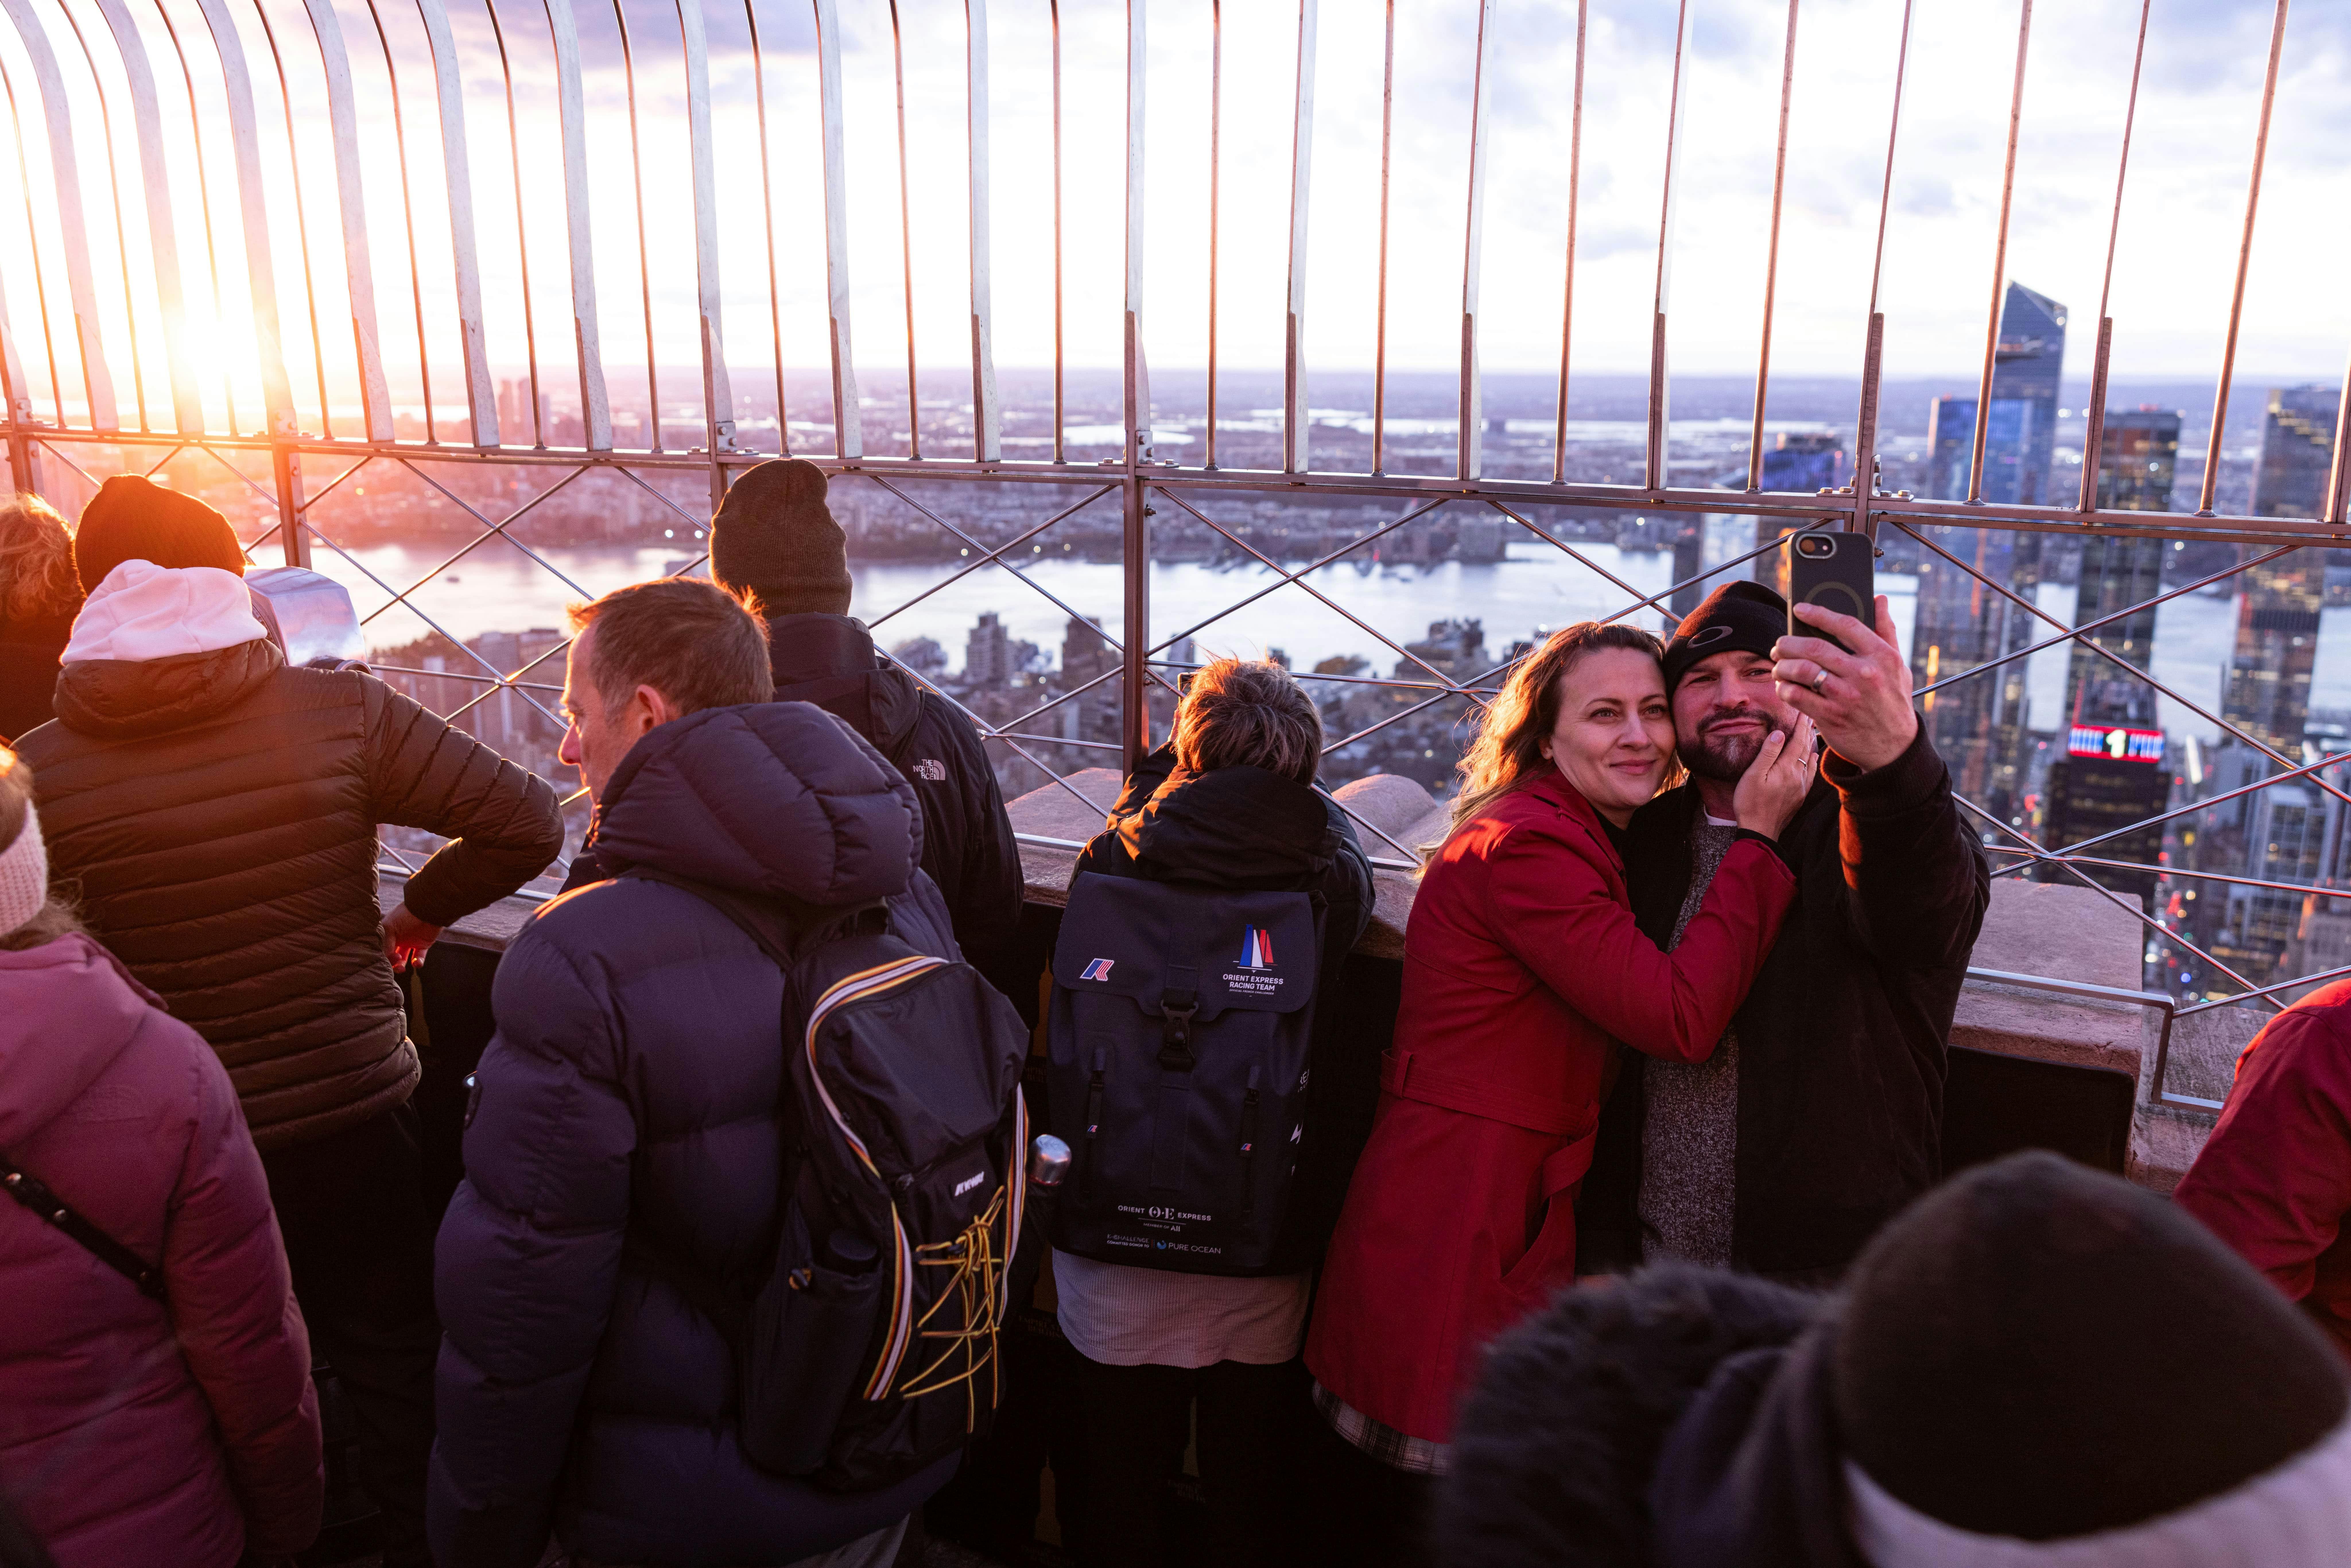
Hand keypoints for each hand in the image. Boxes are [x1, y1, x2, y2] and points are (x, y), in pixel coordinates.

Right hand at [383, 903, 442, 972]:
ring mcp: (410, 942)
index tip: (384, 960)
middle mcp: (398, 939)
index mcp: (387, 934)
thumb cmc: (405, 915)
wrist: (427, 909)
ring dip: (400, 966)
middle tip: (395, 963)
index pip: (382, 949)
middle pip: (391, 956)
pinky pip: (419, 957)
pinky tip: (416, 963)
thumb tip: (384, 957)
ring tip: (402, 968)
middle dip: (391, 963)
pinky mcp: (423, 945)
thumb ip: (385, 942)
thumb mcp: (389, 926)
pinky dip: (417, 963)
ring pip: (403, 959)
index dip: (382, 956)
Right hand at [1730, 714, 1817, 841]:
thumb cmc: (1750, 802)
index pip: (1796, 740)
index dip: (1800, 725)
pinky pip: (1810, 773)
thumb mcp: (1753, 775)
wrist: (1760, 831)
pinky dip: (1812, 761)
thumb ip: (1768, 753)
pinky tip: (1812, 757)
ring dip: (1810, 743)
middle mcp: (1797, 775)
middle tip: (1809, 715)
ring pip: (1809, 759)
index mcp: (1785, 768)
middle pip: (1805, 747)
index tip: (1803, 711)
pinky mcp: (1800, 795)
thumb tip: (1780, 733)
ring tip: (1811, 730)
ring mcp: (1800, 786)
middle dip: (1806, 730)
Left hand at [1771, 594, 1920, 772]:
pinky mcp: (1831, 716)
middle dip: (1789, 643)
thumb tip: (1879, 599)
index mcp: (1882, 656)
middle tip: (1779, 645)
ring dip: (1782, 666)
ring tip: (1778, 666)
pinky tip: (1783, 686)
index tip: (1800, 608)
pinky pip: (1796, 696)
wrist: (1894, 747)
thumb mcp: (1897, 664)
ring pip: (1801, 670)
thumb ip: (1886, 630)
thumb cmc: (1893, 700)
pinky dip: (1784, 688)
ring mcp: (1846, 696)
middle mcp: (1864, 674)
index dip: (1818, 613)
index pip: (1845, 625)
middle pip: (1814, 647)